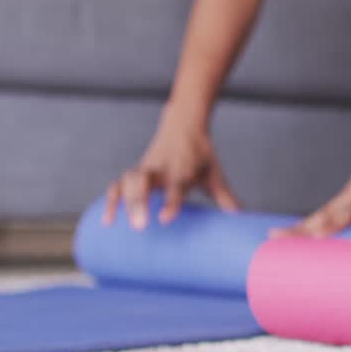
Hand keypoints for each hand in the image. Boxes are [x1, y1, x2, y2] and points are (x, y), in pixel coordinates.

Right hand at [103, 107, 237, 228]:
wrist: (183, 125)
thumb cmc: (200, 155)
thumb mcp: (215, 174)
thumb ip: (226, 197)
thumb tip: (242, 219)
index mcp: (182, 168)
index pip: (176, 187)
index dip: (171, 203)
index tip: (165, 220)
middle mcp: (161, 168)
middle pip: (144, 182)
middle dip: (139, 202)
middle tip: (140, 226)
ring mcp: (145, 169)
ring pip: (128, 181)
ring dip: (124, 201)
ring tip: (120, 224)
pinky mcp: (134, 172)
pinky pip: (117, 185)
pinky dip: (111, 201)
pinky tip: (108, 221)